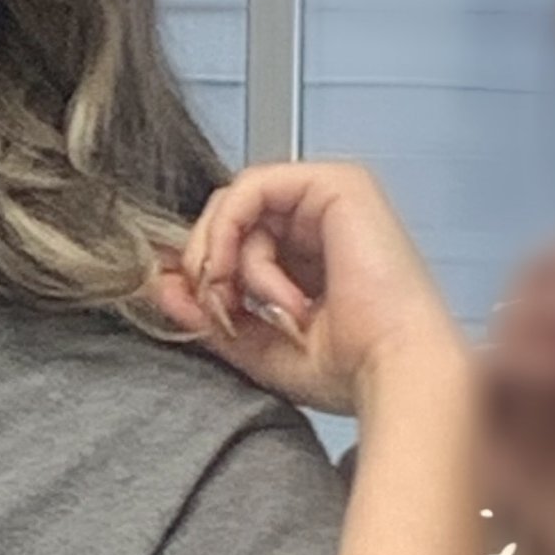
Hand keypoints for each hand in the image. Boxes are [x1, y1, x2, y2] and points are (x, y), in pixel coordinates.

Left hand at [151, 159, 463, 415]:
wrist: (393, 370)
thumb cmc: (349, 368)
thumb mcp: (258, 345)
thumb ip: (209, 314)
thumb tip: (161, 286)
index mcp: (311, 255)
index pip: (234, 239)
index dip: (200, 270)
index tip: (186, 308)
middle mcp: (321, 221)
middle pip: (228, 219)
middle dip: (207, 268)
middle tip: (220, 312)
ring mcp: (330, 197)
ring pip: (233, 206)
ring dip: (223, 262)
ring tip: (249, 306)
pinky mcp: (336, 184)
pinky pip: (250, 189)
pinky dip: (230, 234)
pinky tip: (245, 278)